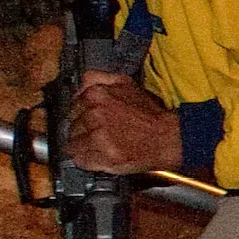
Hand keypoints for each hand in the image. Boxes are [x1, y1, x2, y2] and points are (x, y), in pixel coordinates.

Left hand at [64, 69, 179, 173]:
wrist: (167, 137)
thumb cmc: (149, 114)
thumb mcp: (125, 83)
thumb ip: (98, 78)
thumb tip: (80, 83)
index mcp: (96, 95)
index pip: (72, 107)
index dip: (81, 115)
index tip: (88, 121)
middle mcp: (94, 115)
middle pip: (71, 127)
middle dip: (81, 131)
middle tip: (96, 134)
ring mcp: (97, 137)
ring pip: (73, 145)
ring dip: (83, 147)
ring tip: (99, 147)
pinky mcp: (102, 157)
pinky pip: (80, 161)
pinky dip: (87, 160)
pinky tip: (99, 156)